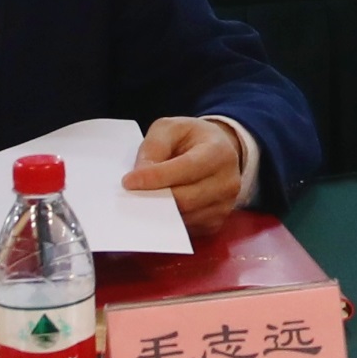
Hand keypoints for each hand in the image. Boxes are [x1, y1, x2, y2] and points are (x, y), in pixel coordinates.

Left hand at [124, 116, 251, 231]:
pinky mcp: (215, 223)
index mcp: (219, 152)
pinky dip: (166, 222)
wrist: (218, 152)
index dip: (157, 177)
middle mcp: (227, 181)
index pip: (187, 168)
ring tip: (141, 199)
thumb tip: (140, 174)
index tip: (129, 181)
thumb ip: (154, 145)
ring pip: (183, 217)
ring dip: (157, 211)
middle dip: (153, 197)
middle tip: (128, 194)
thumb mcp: (171, 128)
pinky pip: (185, 229)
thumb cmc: (192, 139)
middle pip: (185, 199)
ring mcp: (223, 205)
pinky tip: (157, 208)